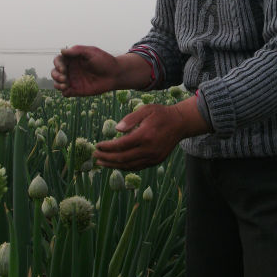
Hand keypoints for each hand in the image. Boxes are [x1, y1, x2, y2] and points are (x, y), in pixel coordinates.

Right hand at [51, 45, 118, 96]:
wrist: (115, 74)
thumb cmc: (104, 61)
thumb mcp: (91, 52)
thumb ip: (77, 50)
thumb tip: (62, 51)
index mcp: (73, 59)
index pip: (58, 60)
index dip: (57, 64)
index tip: (63, 68)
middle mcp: (71, 69)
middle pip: (55, 72)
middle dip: (56, 75)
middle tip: (64, 78)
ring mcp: (73, 80)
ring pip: (57, 83)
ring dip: (57, 84)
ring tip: (65, 85)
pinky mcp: (77, 90)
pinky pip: (65, 93)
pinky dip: (63, 92)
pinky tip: (68, 90)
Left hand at [95, 98, 210, 169]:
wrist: (180, 123)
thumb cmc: (161, 114)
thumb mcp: (146, 109)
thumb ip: (130, 119)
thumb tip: (116, 129)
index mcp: (145, 135)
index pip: (121, 145)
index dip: (107, 147)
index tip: (97, 145)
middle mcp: (149, 149)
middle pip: (123, 158)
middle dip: (107, 158)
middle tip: (95, 156)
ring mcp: (153, 157)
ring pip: (129, 165)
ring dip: (113, 165)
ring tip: (102, 163)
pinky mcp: (156, 161)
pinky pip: (137, 167)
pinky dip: (125, 166)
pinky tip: (116, 164)